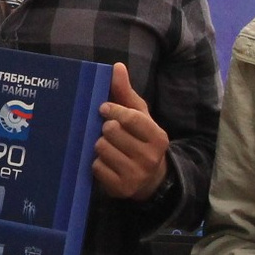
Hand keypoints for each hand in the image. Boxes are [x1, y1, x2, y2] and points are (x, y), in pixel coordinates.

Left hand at [92, 63, 169, 201]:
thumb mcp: (139, 117)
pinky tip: (105, 162)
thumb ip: (126, 93)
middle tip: (108, 132)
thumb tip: (116, 66)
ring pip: (102, 149)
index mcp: (158, 136)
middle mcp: (150, 157)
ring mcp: (136, 174)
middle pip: (112, 132)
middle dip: (105, 129)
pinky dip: (97, 163)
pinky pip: (96, 167)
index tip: (102, 108)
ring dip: (99, 145)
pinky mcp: (121, 188)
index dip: (113, 110)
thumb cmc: (140, 141)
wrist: (150, 180)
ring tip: (106, 146)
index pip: (131, 117)